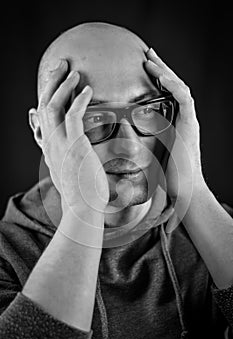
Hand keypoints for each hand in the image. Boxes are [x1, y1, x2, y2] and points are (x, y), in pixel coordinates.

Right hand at [36, 59, 108, 213]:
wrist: (84, 209)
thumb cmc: (81, 192)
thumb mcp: (67, 172)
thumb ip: (65, 157)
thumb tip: (72, 149)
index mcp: (49, 147)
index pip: (43, 114)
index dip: (47, 94)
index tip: (54, 81)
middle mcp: (50, 143)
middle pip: (45, 104)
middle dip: (52, 81)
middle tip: (61, 64)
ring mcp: (60, 144)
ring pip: (55, 105)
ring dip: (63, 85)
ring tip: (74, 70)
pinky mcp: (74, 146)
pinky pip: (74, 115)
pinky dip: (79, 99)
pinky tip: (87, 89)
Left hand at [145, 48, 204, 200]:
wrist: (182, 190)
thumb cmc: (166, 175)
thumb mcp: (148, 154)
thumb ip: (137, 142)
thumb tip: (117, 138)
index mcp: (172, 122)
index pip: (165, 93)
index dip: (155, 78)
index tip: (141, 67)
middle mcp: (181, 118)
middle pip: (173, 86)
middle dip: (160, 68)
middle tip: (147, 53)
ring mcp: (187, 121)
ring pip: (180, 88)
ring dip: (165, 72)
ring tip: (150, 59)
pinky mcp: (190, 126)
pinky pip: (185, 100)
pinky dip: (174, 87)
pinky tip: (162, 77)